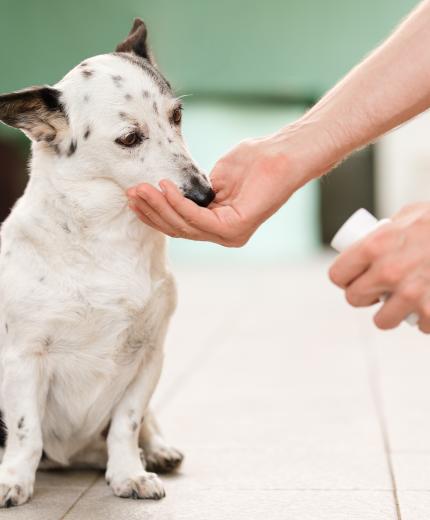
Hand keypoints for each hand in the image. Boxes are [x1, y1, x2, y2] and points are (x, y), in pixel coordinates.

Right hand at [127, 131, 306, 246]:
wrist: (281, 155)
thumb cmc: (253, 162)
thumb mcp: (214, 179)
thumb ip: (194, 193)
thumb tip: (171, 194)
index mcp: (219, 226)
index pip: (180, 225)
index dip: (155, 214)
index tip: (134, 198)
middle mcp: (224, 236)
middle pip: (178, 229)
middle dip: (151, 211)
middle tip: (131, 193)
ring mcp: (230, 235)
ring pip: (185, 225)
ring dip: (159, 206)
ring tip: (141, 189)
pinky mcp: (235, 228)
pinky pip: (198, 218)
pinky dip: (178, 203)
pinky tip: (164, 187)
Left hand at [329, 202, 429, 332]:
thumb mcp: (408, 215)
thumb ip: (385, 231)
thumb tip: (366, 242)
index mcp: (374, 246)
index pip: (338, 275)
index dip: (343, 278)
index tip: (351, 277)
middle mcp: (388, 271)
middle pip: (354, 299)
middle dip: (363, 296)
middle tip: (375, 290)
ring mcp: (411, 294)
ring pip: (382, 321)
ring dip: (391, 313)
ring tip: (401, 302)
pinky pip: (421, 326)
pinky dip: (426, 319)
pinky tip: (429, 305)